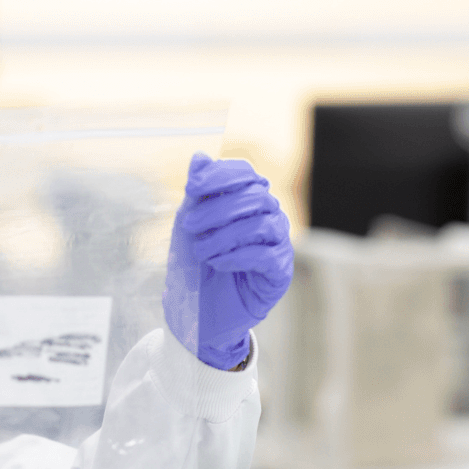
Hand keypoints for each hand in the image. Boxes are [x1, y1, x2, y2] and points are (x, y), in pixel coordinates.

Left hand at [162, 153, 292, 369]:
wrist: (201, 311)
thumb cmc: (199, 263)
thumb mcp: (191, 225)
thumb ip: (197, 193)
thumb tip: (199, 157)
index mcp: (249, 199)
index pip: (245, 174)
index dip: (220, 175)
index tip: (192, 186)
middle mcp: (269, 216)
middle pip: (254, 197)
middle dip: (217, 209)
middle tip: (189, 225)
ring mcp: (278, 243)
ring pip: (262, 224)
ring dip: (225, 235)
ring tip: (200, 251)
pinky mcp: (280, 271)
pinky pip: (267, 256)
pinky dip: (239, 256)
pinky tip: (218, 262)